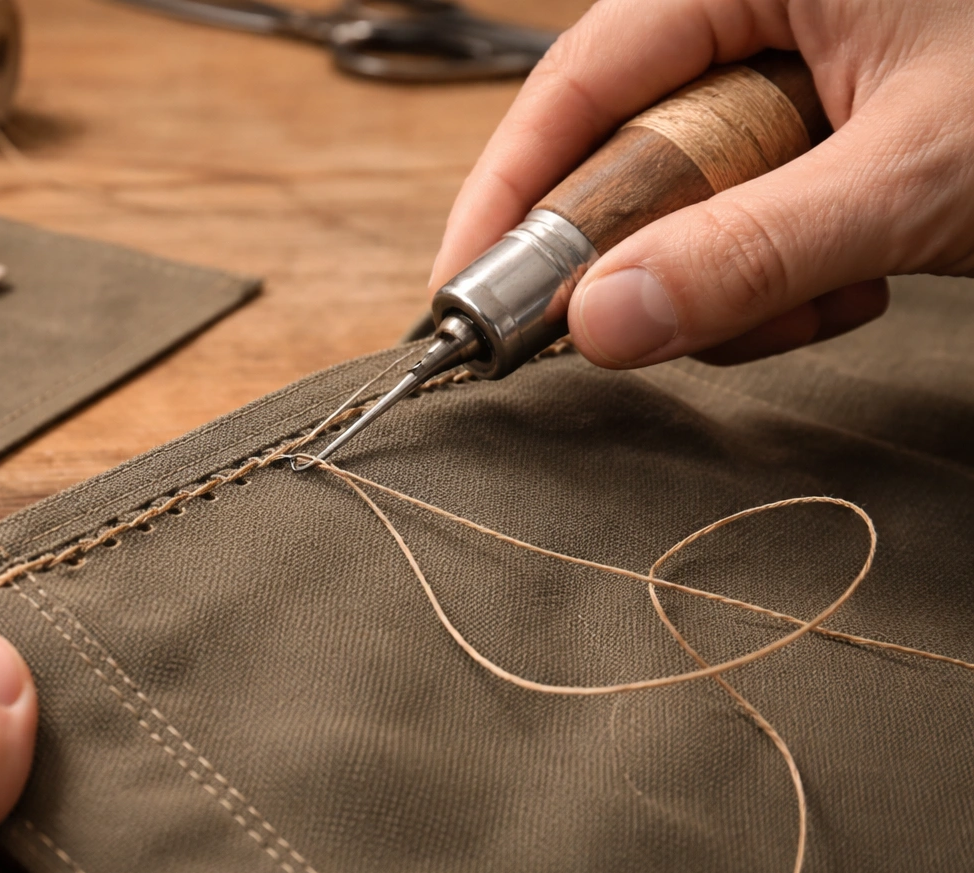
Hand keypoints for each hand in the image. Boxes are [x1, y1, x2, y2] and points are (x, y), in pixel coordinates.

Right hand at [431, 0, 973, 366]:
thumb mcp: (914, 173)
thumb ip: (752, 253)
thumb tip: (602, 325)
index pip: (577, 82)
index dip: (508, 195)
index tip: (463, 297)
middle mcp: (757, 13)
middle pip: (626, 153)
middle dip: (649, 262)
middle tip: (660, 334)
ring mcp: (794, 76)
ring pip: (689, 205)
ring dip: (737, 283)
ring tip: (831, 293)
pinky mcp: (823, 133)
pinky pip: (751, 218)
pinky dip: (786, 277)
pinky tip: (857, 279)